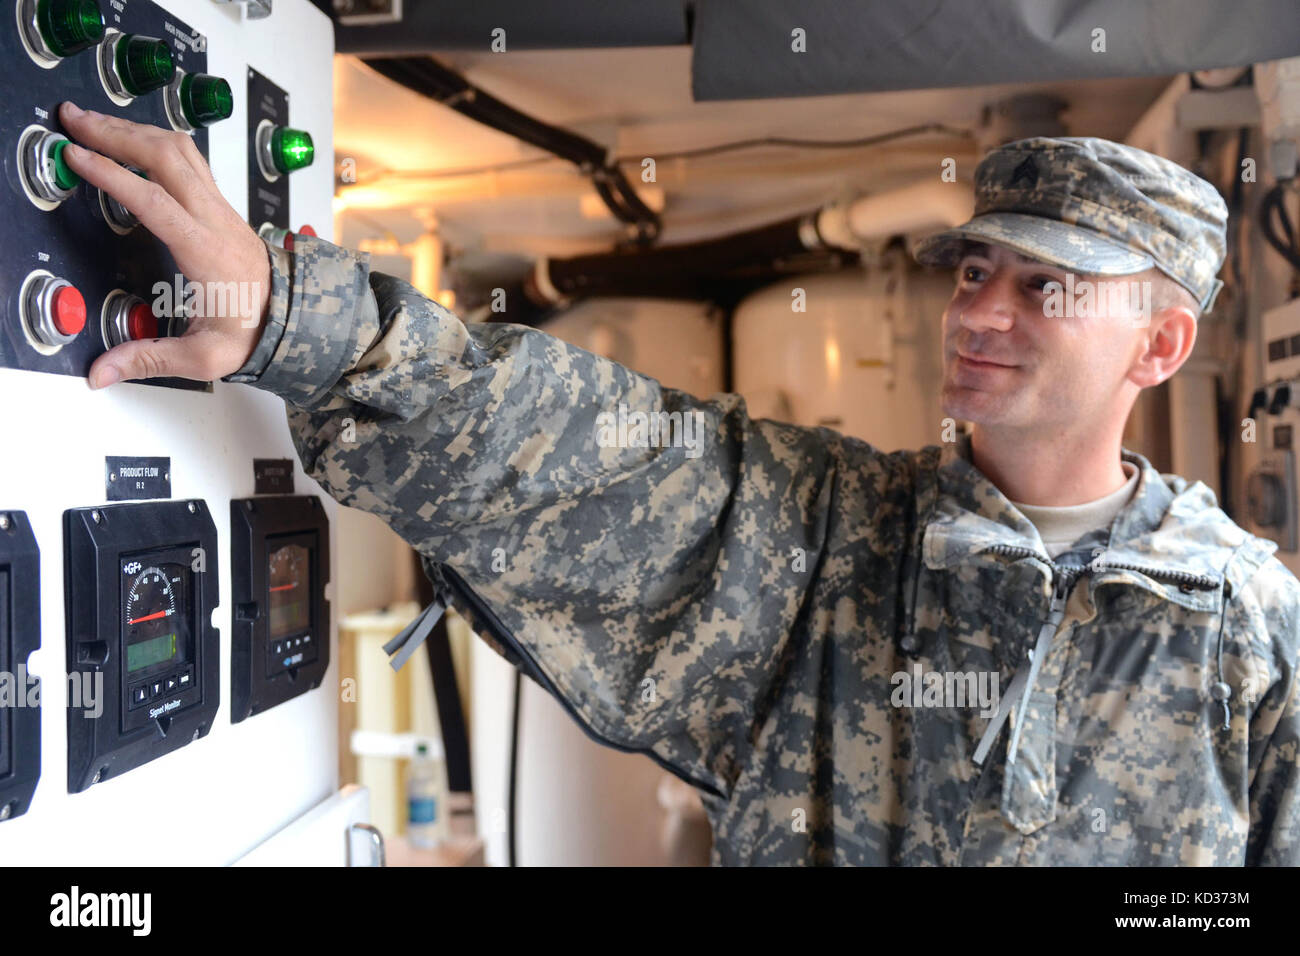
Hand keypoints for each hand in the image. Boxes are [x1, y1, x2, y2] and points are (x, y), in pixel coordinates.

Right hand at [58, 101, 271, 387]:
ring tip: (93, 121)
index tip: (78, 156)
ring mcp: (221, 209)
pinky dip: (155, 141)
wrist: (295, 319)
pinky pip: (189, 160)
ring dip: (135, 130)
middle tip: (74, 120)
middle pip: (167, 158)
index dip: (114, 175)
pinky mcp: (221, 206)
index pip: (156, 201)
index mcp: (207, 253)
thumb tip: (102, 371)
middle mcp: (217, 221)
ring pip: (181, 151)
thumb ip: (150, 360)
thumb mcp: (204, 357)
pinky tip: (133, 138)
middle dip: (116, 132)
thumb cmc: (254, 332)